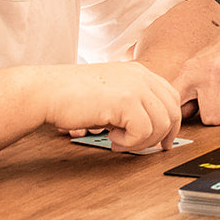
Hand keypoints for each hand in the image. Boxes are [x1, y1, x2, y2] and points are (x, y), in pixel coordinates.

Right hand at [40, 62, 181, 152]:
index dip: (171, 123)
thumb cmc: (73, 96)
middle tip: (138, 147)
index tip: (163, 142)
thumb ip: (132, 103)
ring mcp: (136, 87)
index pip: (171, 97)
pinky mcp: (126, 101)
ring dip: (141, 141)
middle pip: (172, 111)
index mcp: (140, 72)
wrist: (47, 92)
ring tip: (118, 141)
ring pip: (161, 124)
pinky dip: (130, 142)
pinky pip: (144, 131)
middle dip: (160, 136)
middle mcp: (142, 76)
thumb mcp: (111, 93)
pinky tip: (111, 138)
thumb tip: (153, 129)